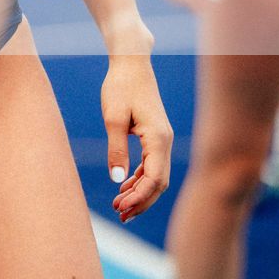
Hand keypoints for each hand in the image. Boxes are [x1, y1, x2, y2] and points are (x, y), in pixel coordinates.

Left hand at [101, 55, 172, 221]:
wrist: (131, 63)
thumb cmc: (121, 86)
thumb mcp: (113, 117)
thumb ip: (116, 149)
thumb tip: (117, 180)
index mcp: (158, 138)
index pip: (154, 179)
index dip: (140, 198)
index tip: (121, 208)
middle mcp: (165, 141)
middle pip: (159, 182)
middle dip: (141, 201)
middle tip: (120, 215)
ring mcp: (161, 139)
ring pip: (156, 176)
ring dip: (140, 192)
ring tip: (119, 206)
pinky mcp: (154, 136)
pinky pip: (151, 165)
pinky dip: (139, 179)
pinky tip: (124, 187)